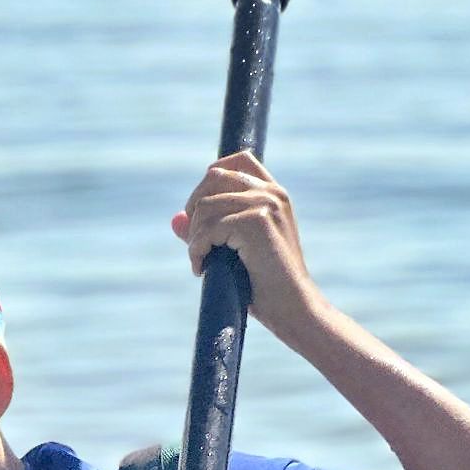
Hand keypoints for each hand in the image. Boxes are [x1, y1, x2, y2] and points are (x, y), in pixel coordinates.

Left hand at [172, 153, 319, 346]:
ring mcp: (266, 204)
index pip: (237, 160)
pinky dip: (197, 250)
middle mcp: (273, 193)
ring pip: (206, 205)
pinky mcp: (257, 221)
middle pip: (214, 177)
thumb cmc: (267, 286)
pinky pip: (208, 228)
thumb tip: (175, 219)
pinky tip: (202, 269)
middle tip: (197, 243)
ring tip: (201, 261)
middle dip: (195, 209)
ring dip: (194, 236)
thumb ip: (208, 230)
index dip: (210, 180)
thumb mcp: (235, 252)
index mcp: (274, 193)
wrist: (294, 309)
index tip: (200, 213)